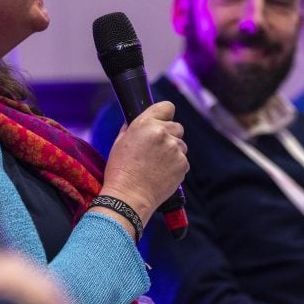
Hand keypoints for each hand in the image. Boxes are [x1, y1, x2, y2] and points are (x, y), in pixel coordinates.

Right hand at [98, 101, 188, 223]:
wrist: (129, 197)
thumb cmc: (120, 171)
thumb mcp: (120, 142)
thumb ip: (132, 128)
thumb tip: (139, 122)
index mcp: (146, 124)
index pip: (167, 107)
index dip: (164, 115)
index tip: (162, 121)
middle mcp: (163, 133)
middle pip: (177, 127)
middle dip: (169, 135)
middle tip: (155, 150)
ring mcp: (175, 149)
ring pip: (180, 145)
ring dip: (172, 152)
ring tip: (156, 165)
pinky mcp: (183, 165)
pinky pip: (183, 160)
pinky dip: (175, 166)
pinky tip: (161, 174)